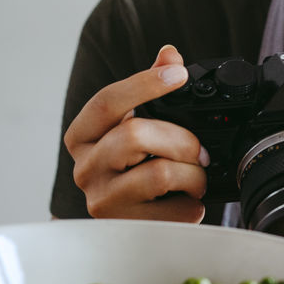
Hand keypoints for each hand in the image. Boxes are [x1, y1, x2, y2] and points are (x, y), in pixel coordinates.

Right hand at [63, 44, 207, 221]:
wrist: (124, 221)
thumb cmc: (130, 166)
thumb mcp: (133, 125)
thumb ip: (149, 88)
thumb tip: (169, 55)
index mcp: (83, 136)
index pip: (106, 102)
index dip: (144, 83)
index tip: (179, 73)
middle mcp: (85, 169)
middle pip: (134, 136)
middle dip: (181, 139)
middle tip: (201, 150)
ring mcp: (103, 201)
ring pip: (159, 174)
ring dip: (193, 173)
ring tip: (197, 177)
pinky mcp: (128, 228)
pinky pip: (176, 209)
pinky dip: (195, 202)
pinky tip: (188, 200)